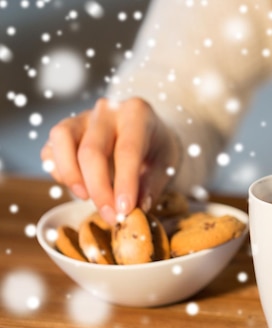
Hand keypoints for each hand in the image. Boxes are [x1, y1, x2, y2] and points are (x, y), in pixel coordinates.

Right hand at [40, 97, 179, 224]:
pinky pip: (50, 149)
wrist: (148, 131)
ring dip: (71, 176)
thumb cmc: (156, 148)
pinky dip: (58, 171)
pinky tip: (77, 187)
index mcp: (137, 114)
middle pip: (92, 150)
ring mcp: (82, 117)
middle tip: (111, 216)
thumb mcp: (165, 165)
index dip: (124, 183)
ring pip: (62, 141)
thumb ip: (151, 185)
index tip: (124, 210)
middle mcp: (107, 111)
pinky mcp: (65, 130)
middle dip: (99, 189)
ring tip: (86, 198)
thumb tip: (138, 208)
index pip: (127, 150)